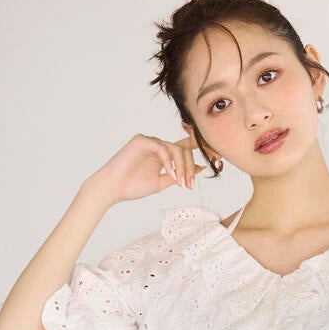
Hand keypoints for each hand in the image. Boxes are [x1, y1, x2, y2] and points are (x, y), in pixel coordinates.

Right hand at [88, 133, 209, 205]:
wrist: (112, 188)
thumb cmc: (132, 187)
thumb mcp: (161, 183)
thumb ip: (179, 175)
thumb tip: (199, 169)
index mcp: (163, 155)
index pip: (184, 148)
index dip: (200, 150)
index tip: (216, 156)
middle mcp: (158, 145)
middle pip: (183, 149)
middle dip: (189, 167)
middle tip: (189, 185)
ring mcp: (150, 141)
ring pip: (175, 148)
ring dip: (181, 167)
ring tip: (181, 183)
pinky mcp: (142, 140)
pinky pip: (162, 147)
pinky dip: (169, 161)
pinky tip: (171, 174)